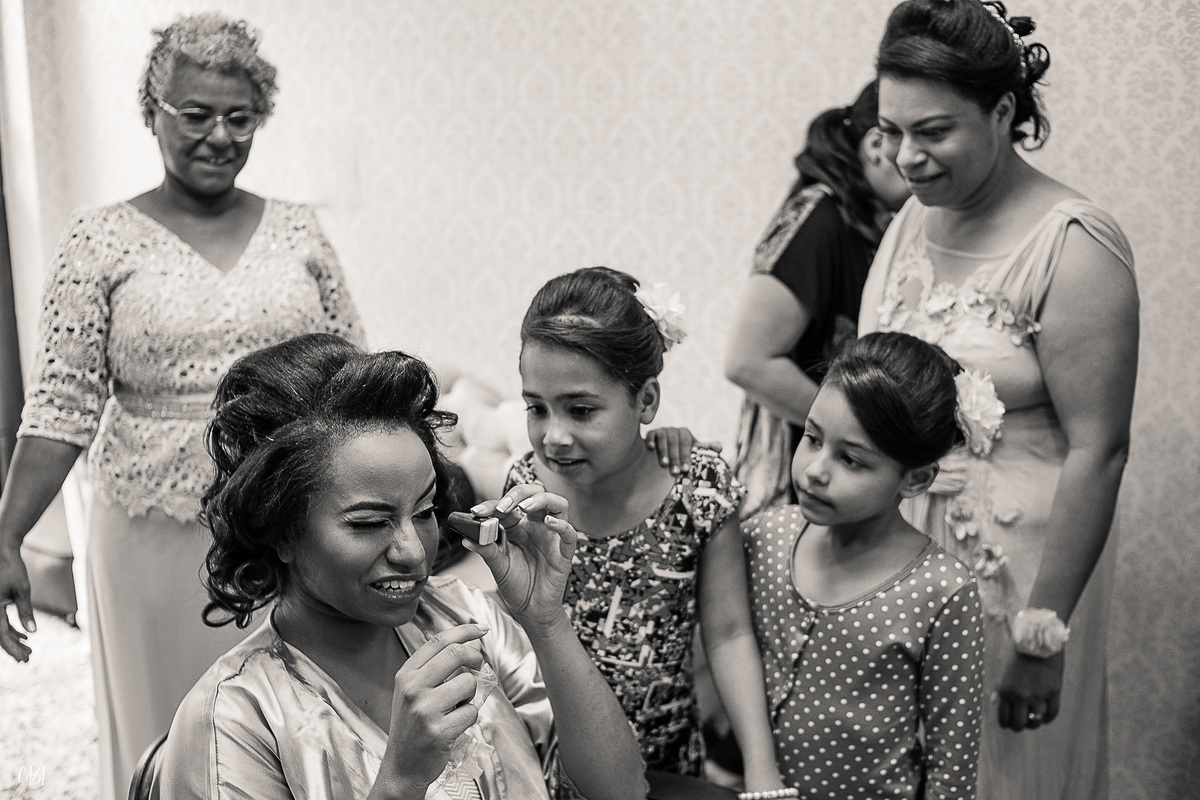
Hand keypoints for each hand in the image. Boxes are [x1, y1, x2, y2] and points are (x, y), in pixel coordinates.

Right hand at [0, 547, 34, 662]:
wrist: (3, 552)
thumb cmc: (12, 568)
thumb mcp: (22, 589)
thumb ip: (26, 610)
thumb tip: (32, 631)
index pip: (1, 635)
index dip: (12, 649)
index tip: (23, 659)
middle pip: (0, 635)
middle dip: (13, 648)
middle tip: (27, 659)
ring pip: (0, 630)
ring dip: (13, 640)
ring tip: (28, 651)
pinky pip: (1, 622)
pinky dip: (11, 629)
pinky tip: (23, 636)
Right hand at [377, 624, 487, 796]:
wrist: (402, 765)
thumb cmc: (412, 726)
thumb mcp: (411, 691)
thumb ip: (432, 668)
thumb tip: (464, 644)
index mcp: (406, 674)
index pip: (439, 641)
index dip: (465, 631)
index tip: (481, 628)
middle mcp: (413, 688)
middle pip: (456, 654)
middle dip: (475, 657)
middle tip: (478, 666)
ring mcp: (425, 709)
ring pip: (468, 684)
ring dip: (471, 695)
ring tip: (456, 708)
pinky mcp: (439, 730)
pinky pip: (471, 712)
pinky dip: (469, 718)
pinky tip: (454, 726)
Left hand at [465, 486, 574, 630]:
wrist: (530, 610)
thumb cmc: (516, 585)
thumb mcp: (497, 566)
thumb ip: (486, 550)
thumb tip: (465, 538)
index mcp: (518, 526)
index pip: (508, 505)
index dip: (492, 505)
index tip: (476, 511)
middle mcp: (536, 526)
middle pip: (535, 494)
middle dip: (519, 493)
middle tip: (503, 506)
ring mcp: (552, 536)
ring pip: (557, 504)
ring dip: (541, 500)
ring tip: (525, 507)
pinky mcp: (564, 552)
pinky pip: (569, 533)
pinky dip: (562, 525)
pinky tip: (549, 523)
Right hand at [644, 426, 719, 474]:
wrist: (664, 449)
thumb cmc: (681, 452)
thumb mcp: (693, 450)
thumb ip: (705, 449)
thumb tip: (719, 447)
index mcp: (685, 433)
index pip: (687, 443)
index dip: (686, 456)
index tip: (686, 469)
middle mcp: (673, 430)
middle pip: (675, 442)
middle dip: (675, 457)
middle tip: (675, 472)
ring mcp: (662, 430)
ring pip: (663, 438)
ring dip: (663, 451)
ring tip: (664, 464)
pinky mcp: (651, 432)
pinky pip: (651, 434)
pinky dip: (650, 440)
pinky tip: (650, 448)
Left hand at [996, 645, 1064, 731]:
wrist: (1037, 634)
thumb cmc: (1017, 650)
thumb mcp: (1004, 668)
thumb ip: (1000, 687)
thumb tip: (996, 702)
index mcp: (1003, 689)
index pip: (1003, 719)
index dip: (1006, 723)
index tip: (1009, 720)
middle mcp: (1019, 695)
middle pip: (1019, 725)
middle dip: (1019, 725)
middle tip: (1022, 720)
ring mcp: (1038, 694)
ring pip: (1036, 722)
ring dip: (1034, 722)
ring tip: (1033, 717)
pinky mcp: (1054, 691)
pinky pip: (1051, 714)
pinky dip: (1048, 717)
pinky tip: (1045, 714)